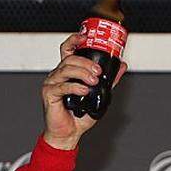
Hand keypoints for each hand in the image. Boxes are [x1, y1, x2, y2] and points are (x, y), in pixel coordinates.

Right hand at [40, 33, 127, 149]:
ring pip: (65, 69)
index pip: (68, 50)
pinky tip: (84, 90)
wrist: (69, 134)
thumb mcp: (99, 95)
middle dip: (86, 62)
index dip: (75, 40)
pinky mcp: (49, 94)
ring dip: (82, 73)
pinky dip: (75, 87)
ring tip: (94, 81)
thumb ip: (110, 80)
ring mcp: (52, 84)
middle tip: (98, 71)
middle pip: (70, 59)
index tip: (85, 36)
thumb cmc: (79, 116)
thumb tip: (121, 66)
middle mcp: (58, 75)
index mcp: (68, 72)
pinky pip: (62, 86)